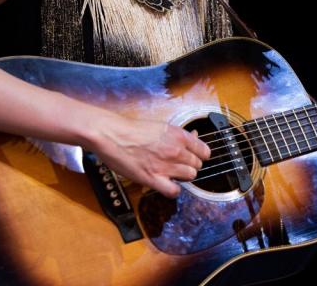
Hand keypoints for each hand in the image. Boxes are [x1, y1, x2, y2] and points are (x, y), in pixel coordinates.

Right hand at [87, 113, 210, 197]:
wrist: (112, 134)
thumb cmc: (132, 129)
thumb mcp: (161, 126)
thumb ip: (179, 135)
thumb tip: (194, 137)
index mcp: (179, 135)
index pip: (204, 151)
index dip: (200, 155)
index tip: (195, 157)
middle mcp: (176, 150)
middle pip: (197, 166)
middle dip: (190, 166)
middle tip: (178, 165)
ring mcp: (166, 165)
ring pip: (189, 177)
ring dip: (182, 177)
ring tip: (171, 174)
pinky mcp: (153, 179)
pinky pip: (174, 191)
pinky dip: (173, 190)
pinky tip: (166, 184)